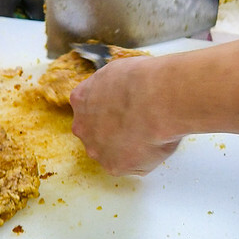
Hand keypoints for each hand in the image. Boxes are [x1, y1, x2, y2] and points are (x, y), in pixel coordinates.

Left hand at [70, 56, 180, 176]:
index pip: (89, 109)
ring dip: (128, 147)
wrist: (157, 98)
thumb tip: (121, 94)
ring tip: (151, 133)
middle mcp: (82, 127)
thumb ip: (111, 89)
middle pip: (95, 134)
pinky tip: (155, 143)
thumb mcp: (118, 71)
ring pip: (112, 152)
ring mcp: (97, 150)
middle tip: (138, 124)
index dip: (109, 110)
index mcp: (81, 99)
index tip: (125, 109)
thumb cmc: (142, 80)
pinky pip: (131, 166)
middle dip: (114, 131)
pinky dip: (144, 158)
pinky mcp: (114, 167)